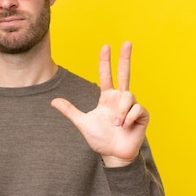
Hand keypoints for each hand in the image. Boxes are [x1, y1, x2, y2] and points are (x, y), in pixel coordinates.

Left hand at [51, 42, 148, 166]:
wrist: (114, 154)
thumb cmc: (100, 139)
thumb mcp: (83, 123)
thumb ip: (70, 111)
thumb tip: (53, 101)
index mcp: (107, 97)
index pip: (107, 75)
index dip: (105, 61)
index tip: (105, 46)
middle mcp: (120, 98)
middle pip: (124, 73)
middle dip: (125, 57)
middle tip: (126, 41)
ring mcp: (132, 105)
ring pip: (128, 95)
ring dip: (121, 111)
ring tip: (117, 125)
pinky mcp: (142, 114)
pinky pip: (136, 108)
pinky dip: (129, 117)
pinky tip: (126, 126)